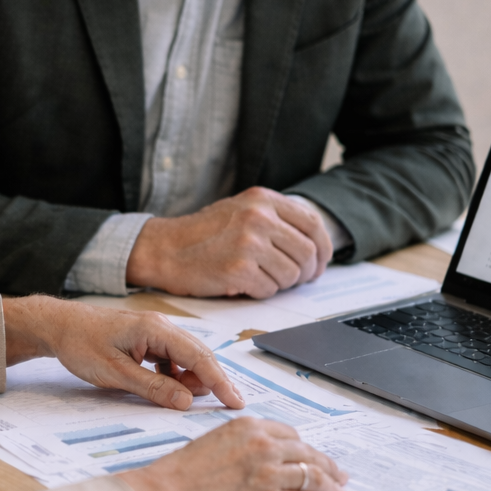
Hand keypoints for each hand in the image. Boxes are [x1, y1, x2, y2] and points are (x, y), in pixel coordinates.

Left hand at [0, 297, 244, 411]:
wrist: (58, 326)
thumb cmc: (81, 344)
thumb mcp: (116, 373)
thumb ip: (153, 388)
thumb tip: (187, 400)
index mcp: (155, 329)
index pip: (199, 357)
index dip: (220, 381)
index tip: (235, 401)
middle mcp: (160, 326)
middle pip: (199, 355)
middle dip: (213, 381)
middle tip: (228, 405)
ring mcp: (154, 332)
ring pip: (186, 358)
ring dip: (191, 379)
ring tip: (186, 399)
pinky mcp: (146, 339)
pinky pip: (171, 358)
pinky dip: (176, 375)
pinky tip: (169, 389)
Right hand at [118, 418, 347, 490]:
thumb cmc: (181, 474)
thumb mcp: (213, 442)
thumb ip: (242, 444)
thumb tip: (262, 456)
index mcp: (249, 427)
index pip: (291, 435)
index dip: (306, 448)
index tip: (313, 456)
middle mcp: (264, 446)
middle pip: (308, 454)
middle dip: (327, 466)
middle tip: (338, 476)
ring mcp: (270, 475)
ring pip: (313, 478)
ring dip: (329, 487)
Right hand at [125, 187, 332, 296]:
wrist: (165, 248)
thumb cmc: (203, 234)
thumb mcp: (241, 210)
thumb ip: (275, 218)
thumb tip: (314, 242)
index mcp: (263, 199)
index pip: (313, 223)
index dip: (324, 248)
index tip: (321, 263)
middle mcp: (259, 217)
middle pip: (307, 253)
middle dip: (306, 272)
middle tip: (297, 280)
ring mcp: (249, 243)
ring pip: (291, 275)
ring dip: (280, 283)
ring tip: (260, 278)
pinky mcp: (239, 269)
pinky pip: (269, 290)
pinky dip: (260, 292)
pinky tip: (244, 284)